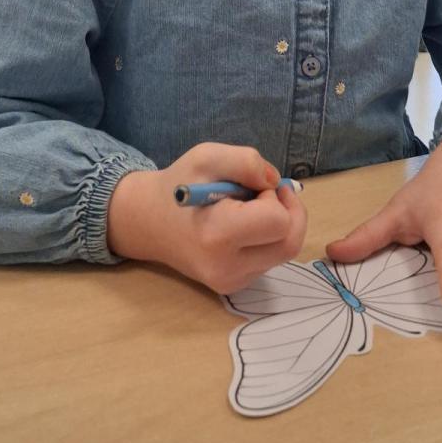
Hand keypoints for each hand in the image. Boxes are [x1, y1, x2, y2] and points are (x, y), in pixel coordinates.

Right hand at [107, 143, 306, 293]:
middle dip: (288, 212)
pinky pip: (270, 260)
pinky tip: (245, 226)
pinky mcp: (235, 287)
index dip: (274, 198)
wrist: (150, 221)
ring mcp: (231, 282)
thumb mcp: (207, 156)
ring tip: (250, 209)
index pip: (278, 222)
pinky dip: (268, 239)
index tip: (252, 187)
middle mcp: (226, 268)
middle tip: (266, 194)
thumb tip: (276, 182)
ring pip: (285, 252)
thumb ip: (246, 162)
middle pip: (290, 243)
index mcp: (217, 235)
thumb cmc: (180, 185)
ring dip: (279, 225)